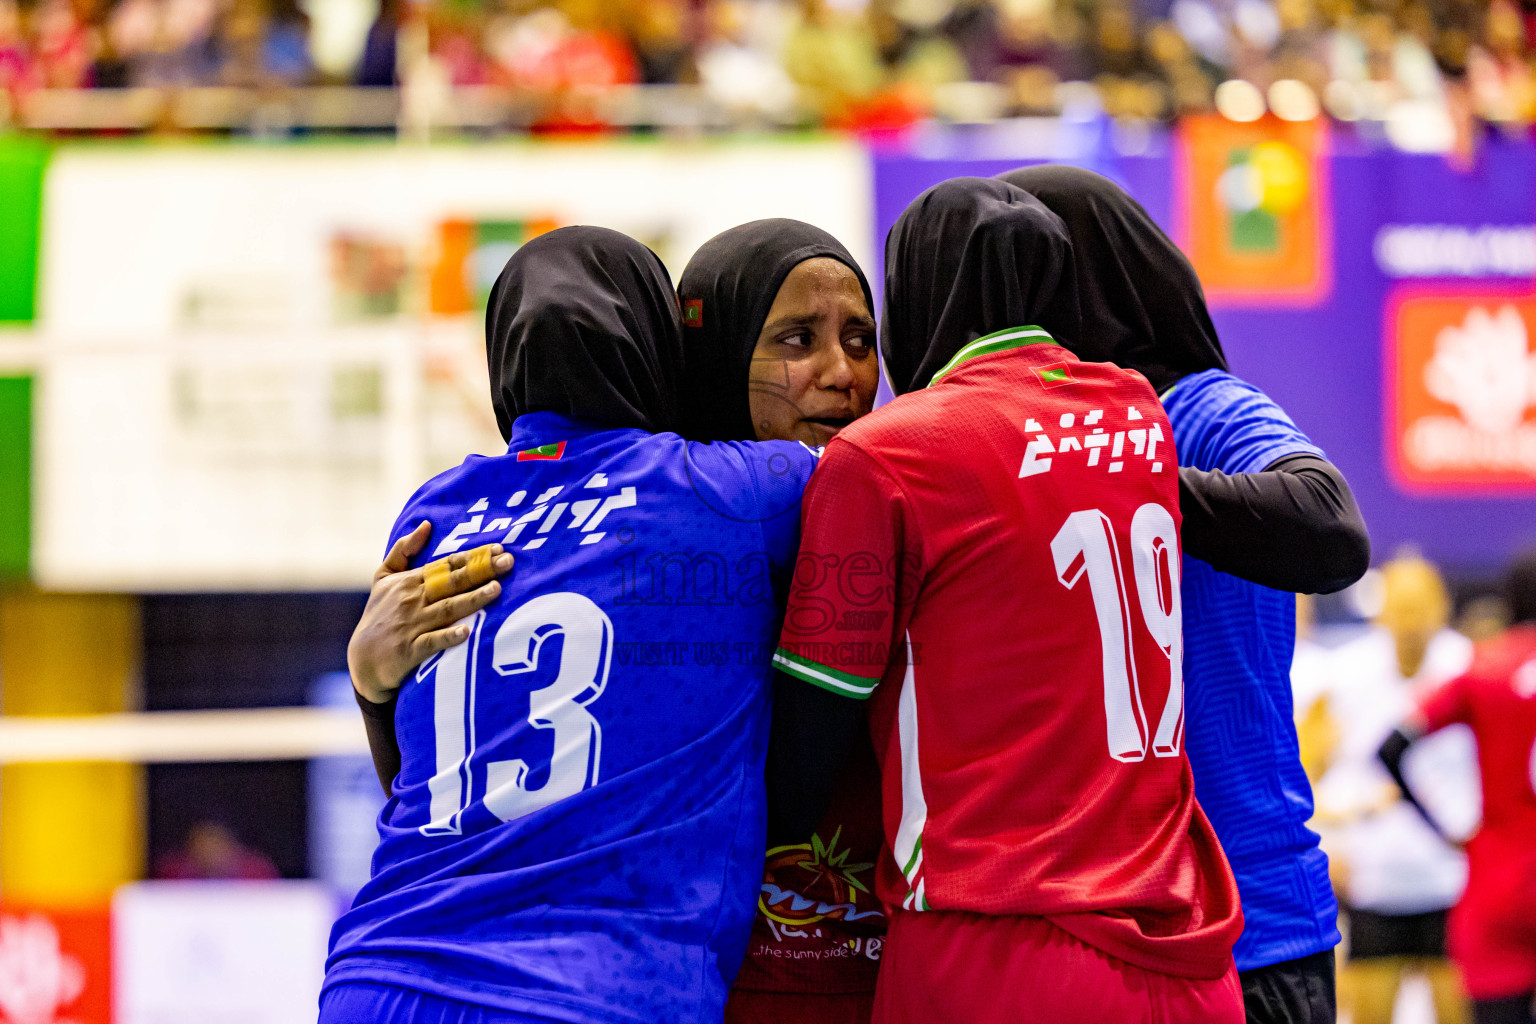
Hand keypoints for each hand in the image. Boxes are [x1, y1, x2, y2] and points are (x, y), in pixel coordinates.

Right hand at [348, 522, 513, 703]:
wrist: (363, 660)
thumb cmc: (379, 615)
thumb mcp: (383, 577)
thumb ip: (403, 549)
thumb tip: (425, 524)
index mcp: (410, 581)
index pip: (446, 565)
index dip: (472, 556)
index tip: (498, 548)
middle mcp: (412, 600)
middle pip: (452, 582)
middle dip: (481, 571)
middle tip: (508, 562)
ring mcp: (412, 625)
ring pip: (447, 609)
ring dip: (472, 599)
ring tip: (497, 589)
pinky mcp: (410, 651)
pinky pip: (432, 642)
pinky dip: (448, 637)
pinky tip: (467, 632)